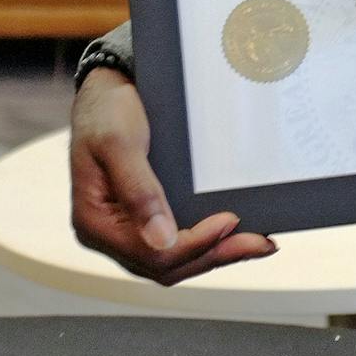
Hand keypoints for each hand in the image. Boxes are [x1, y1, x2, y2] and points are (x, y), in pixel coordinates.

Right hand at [69, 67, 276, 283]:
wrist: (103, 90)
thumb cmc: (106, 112)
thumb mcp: (120, 143)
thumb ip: (139, 190)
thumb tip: (162, 239)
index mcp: (95, 224)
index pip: (152, 253)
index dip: (195, 244)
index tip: (230, 222)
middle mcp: (109, 235)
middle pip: (167, 264)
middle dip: (216, 255)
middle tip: (261, 243)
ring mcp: (126, 229)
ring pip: (174, 260)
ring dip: (215, 254)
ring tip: (256, 244)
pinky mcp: (142, 218)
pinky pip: (175, 242)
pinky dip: (205, 243)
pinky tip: (232, 234)